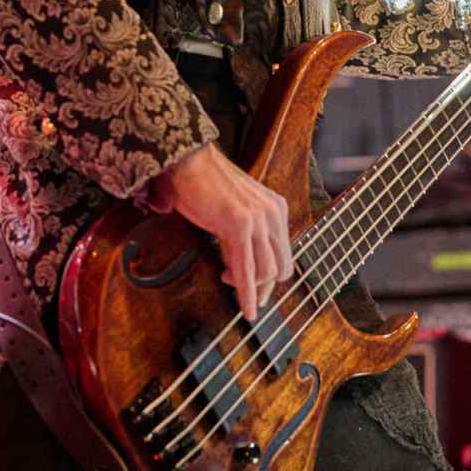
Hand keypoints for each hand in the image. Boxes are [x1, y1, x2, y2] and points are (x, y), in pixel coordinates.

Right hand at [146, 143, 293, 321]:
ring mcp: (258, 218)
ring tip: (227, 278)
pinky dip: (246, 294)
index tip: (253, 287)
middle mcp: (273, 213)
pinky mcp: (239, 225)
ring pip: (266, 272)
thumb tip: (241, 269)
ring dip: (249, 286)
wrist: (187, 161)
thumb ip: (244, 236)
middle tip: (245, 294)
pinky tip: (247, 309)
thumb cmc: (204, 185)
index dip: (269, 277)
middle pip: (281, 267)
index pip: (283, 254)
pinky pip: (246, 270)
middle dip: (264, 287)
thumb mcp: (234, 211)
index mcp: (276, 208)